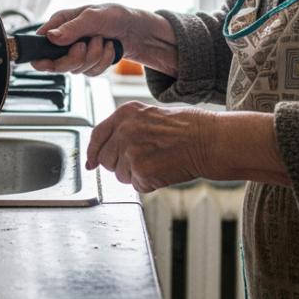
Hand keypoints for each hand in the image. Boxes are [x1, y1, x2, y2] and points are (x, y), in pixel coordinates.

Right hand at [31, 4, 178, 76]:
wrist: (137, 30)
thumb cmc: (116, 16)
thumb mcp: (94, 17)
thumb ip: (72, 28)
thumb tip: (51, 37)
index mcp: (60, 24)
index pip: (38, 44)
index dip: (42, 56)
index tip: (52, 60)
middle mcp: (65, 40)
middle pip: (55, 64)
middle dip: (76, 57)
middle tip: (88, 44)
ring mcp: (76, 54)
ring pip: (75, 70)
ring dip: (94, 57)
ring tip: (103, 40)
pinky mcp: (88, 64)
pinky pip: (91, 73)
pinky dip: (104, 62)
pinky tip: (109, 48)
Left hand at [85, 101, 216, 192]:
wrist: (208, 140)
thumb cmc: (186, 128)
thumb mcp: (149, 116)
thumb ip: (125, 129)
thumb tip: (104, 152)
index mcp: (125, 114)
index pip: (96, 136)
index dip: (92, 152)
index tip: (90, 163)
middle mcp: (123, 131)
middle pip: (105, 159)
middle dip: (119, 165)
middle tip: (143, 159)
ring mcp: (130, 151)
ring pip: (120, 175)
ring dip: (136, 174)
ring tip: (158, 161)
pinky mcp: (140, 171)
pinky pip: (136, 185)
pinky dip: (149, 183)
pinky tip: (163, 169)